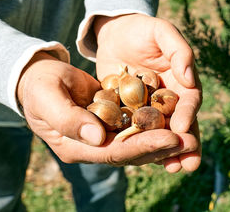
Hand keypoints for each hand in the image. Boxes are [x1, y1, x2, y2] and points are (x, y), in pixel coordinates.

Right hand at [17, 52, 197, 164]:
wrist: (38, 77)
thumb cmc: (38, 87)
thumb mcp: (47, 99)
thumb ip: (68, 119)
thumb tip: (98, 137)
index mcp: (77, 147)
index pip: (115, 152)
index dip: (144, 146)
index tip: (171, 138)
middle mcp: (95, 146)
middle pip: (133, 151)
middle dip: (162, 146)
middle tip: (190, 141)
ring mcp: (105, 134)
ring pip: (139, 141)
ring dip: (164, 138)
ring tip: (190, 135)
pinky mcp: (113, 120)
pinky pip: (138, 125)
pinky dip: (156, 123)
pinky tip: (176, 119)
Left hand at [94, 13, 201, 172]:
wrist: (114, 33)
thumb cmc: (141, 29)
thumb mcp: (162, 31)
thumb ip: (179, 51)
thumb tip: (190, 78)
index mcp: (182, 80)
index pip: (190, 100)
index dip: (188, 114)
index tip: (183, 129)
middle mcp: (170, 98)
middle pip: (181, 123)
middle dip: (185, 144)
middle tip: (188, 164)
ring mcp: (151, 108)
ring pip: (162, 133)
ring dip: (167, 151)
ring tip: (172, 168)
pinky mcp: (131, 114)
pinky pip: (137, 132)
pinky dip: (140, 145)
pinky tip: (140, 160)